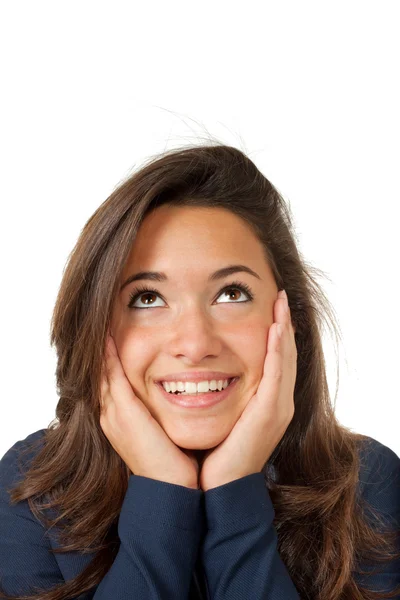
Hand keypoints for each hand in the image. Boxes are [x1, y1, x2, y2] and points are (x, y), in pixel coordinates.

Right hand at [100, 334, 199, 488]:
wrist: (173, 491)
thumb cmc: (176, 464)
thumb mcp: (165, 433)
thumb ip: (164, 415)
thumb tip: (184, 396)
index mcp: (121, 420)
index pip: (111, 381)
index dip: (110, 359)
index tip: (114, 337)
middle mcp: (112, 415)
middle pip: (101, 373)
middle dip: (102, 350)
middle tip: (103, 324)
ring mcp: (115, 414)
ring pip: (102, 371)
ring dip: (102, 347)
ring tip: (102, 324)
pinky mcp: (124, 412)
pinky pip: (111, 375)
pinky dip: (108, 355)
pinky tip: (109, 335)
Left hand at [199, 289, 296, 491]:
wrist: (216, 489)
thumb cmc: (213, 454)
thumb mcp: (219, 417)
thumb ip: (218, 394)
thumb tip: (199, 373)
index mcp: (266, 403)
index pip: (275, 360)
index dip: (275, 334)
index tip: (270, 309)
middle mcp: (277, 403)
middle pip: (285, 355)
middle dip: (284, 324)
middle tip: (282, 297)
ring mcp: (277, 408)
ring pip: (285, 359)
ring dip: (284, 329)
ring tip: (282, 303)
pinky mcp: (270, 413)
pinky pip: (277, 374)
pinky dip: (278, 350)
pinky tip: (276, 328)